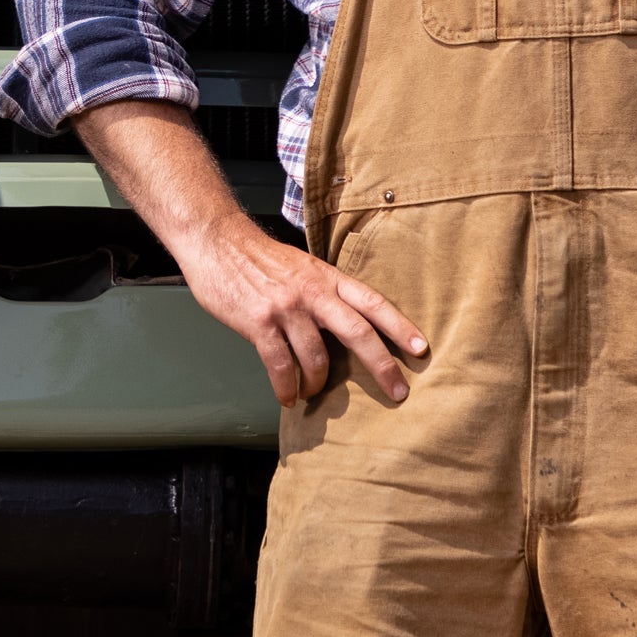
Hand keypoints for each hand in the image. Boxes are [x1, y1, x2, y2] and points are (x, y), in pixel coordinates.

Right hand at [179, 216, 427, 407]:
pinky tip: (287, 397)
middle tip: (398, 392)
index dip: (399, 326)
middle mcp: (312, 291)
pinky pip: (280, 365)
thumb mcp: (302, 267)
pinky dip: (286, 387)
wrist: (216, 240)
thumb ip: (324, 293)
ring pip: (316, 357)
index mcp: (326, 277)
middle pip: (357, 332)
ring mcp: (285, 307)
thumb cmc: (259, 258)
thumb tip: (345, 329)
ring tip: (311, 394)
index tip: (420, 348)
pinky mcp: (259, 322)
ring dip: (316, 384)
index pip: (372, 302)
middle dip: (382, 366)